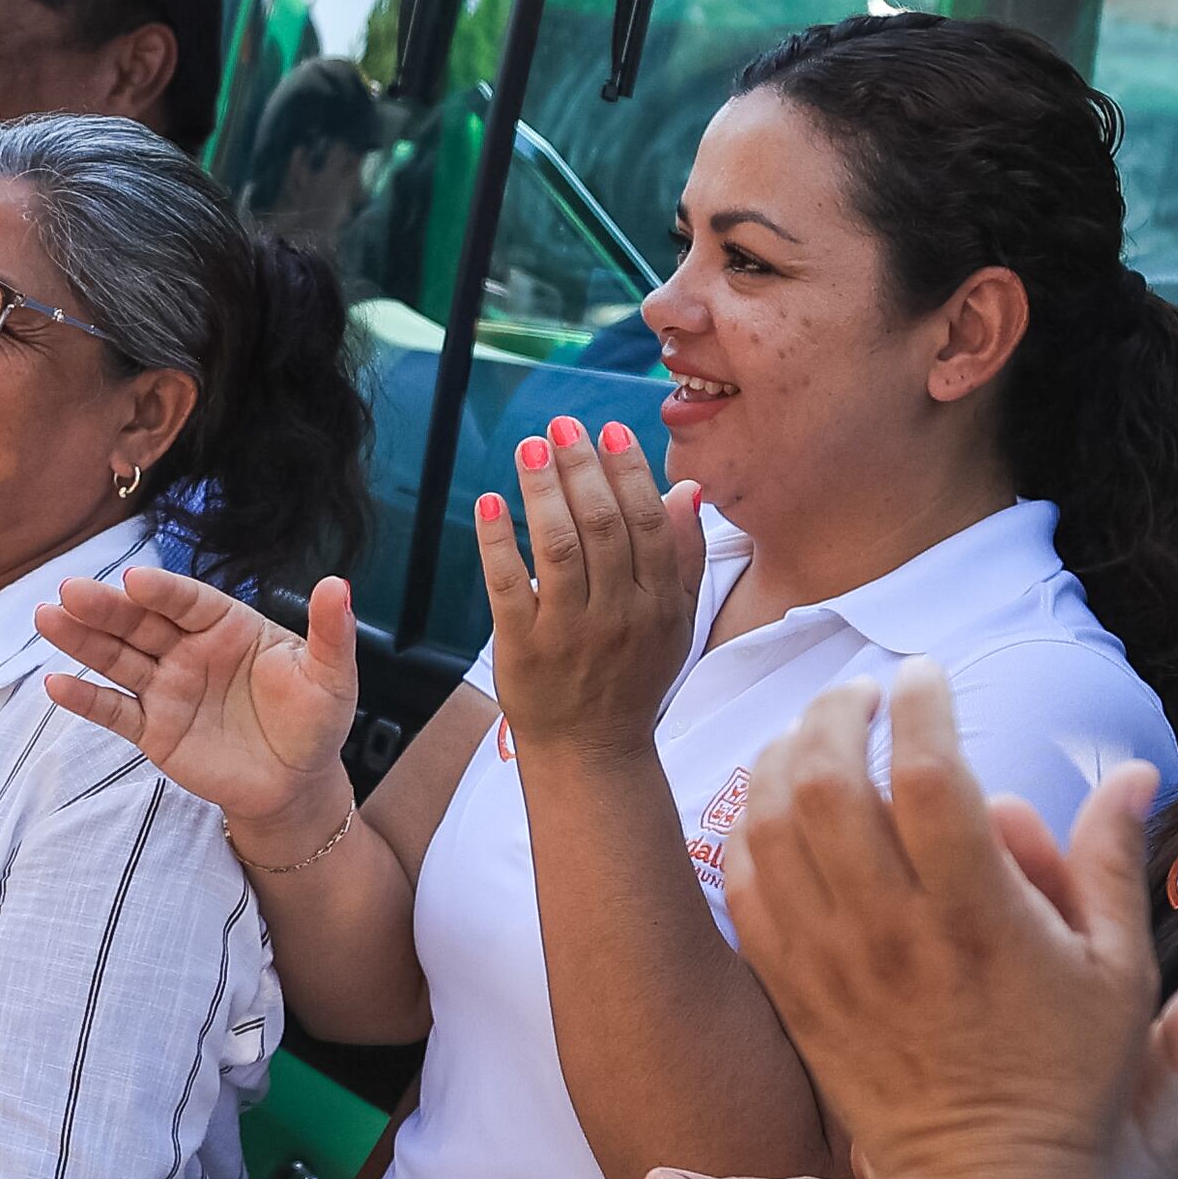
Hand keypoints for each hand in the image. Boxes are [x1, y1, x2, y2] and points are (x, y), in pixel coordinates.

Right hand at [37, 566, 360, 843]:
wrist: (297, 784)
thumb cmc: (314, 721)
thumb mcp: (331, 677)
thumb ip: (331, 632)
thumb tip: (338, 584)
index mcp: (228, 625)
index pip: (188, 601)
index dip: (161, 590)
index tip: (133, 580)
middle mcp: (190, 650)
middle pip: (141, 623)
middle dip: (105, 607)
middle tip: (69, 589)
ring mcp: (167, 688)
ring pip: (118, 659)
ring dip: (82, 641)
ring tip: (48, 618)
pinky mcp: (154, 730)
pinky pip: (115, 711)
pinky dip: (85, 699)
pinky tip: (56, 684)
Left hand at [472, 416, 702, 759]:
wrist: (593, 753)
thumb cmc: (633, 678)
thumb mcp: (676, 623)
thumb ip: (686, 557)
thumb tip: (687, 490)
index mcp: (659, 603)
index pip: (647, 524)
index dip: (629, 473)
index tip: (609, 430)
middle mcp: (619, 616)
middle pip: (603, 527)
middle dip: (581, 468)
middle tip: (561, 425)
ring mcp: (571, 633)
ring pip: (558, 548)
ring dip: (542, 490)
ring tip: (529, 447)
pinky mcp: (524, 649)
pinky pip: (509, 586)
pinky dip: (498, 541)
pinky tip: (490, 501)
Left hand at [721, 662, 1177, 1178]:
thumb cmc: (1066, 1082)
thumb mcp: (1121, 976)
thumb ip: (1116, 864)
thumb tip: (1133, 772)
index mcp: (979, 918)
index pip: (928, 775)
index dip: (921, 705)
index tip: (928, 675)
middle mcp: (895, 933)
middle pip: (828, 783)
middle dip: (837, 712)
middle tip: (863, 693)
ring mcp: (834, 965)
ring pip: (773, 826)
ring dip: (784, 757)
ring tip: (815, 733)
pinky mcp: (796, 995)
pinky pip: (746, 889)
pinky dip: (750, 829)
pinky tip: (778, 805)